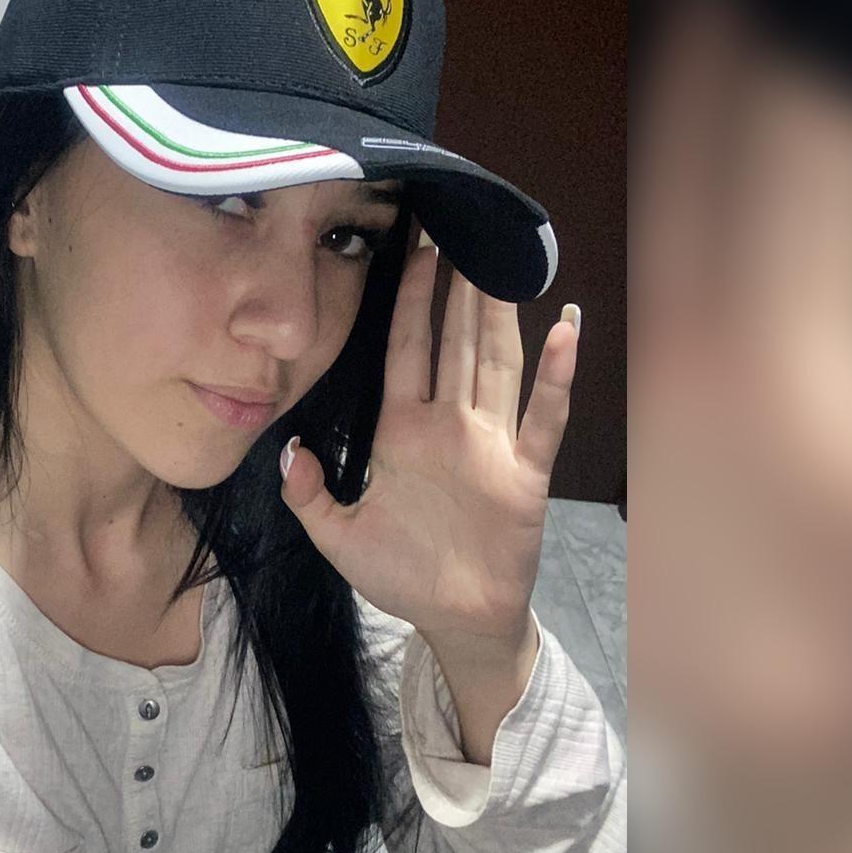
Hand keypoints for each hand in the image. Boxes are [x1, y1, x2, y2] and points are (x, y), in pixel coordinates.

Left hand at [279, 235, 579, 655]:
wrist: (456, 620)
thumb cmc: (402, 576)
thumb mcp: (338, 536)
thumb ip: (307, 496)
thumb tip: (286, 453)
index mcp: (402, 433)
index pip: (404, 349)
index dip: (407, 301)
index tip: (412, 251)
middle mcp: (449, 426)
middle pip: (454, 342)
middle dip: (457, 289)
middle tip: (461, 232)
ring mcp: (491, 445)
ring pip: (496, 364)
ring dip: (500, 315)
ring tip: (503, 264)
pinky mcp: (525, 473)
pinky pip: (543, 418)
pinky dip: (557, 377)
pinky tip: (565, 331)